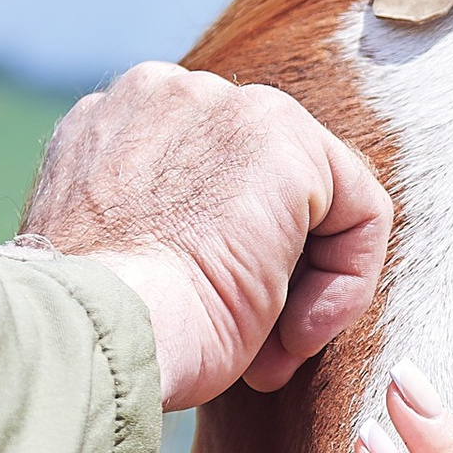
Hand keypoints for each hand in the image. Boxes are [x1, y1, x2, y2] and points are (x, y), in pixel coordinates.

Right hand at [19, 60, 390, 407]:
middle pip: (266, 185)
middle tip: (254, 358)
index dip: (226, 266)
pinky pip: (360, 211)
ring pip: (318, 197)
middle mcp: (161, 95)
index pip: (208, 181)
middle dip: (274, 278)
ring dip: (306, 289)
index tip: (205, 331)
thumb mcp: (123, 267)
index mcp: (109, 126)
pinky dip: (347, 282)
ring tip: (269, 355)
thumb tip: (229, 259)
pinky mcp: (282, 137)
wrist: (92, 336)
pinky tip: (297, 333)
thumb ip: (164, 231)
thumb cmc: (98, 330)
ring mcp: (222, 104)